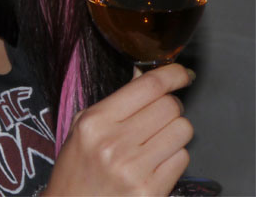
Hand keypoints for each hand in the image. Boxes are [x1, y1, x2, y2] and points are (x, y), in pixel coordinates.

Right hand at [44, 63, 193, 196]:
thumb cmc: (76, 168)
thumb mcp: (83, 126)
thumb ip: (115, 101)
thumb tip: (145, 75)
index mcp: (96, 121)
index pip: (148, 86)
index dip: (172, 75)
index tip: (182, 73)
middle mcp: (115, 144)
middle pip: (170, 106)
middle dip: (173, 105)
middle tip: (163, 112)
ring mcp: (134, 170)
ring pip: (181, 131)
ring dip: (176, 130)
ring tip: (158, 138)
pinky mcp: (151, 192)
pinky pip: (182, 159)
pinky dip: (174, 156)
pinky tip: (157, 161)